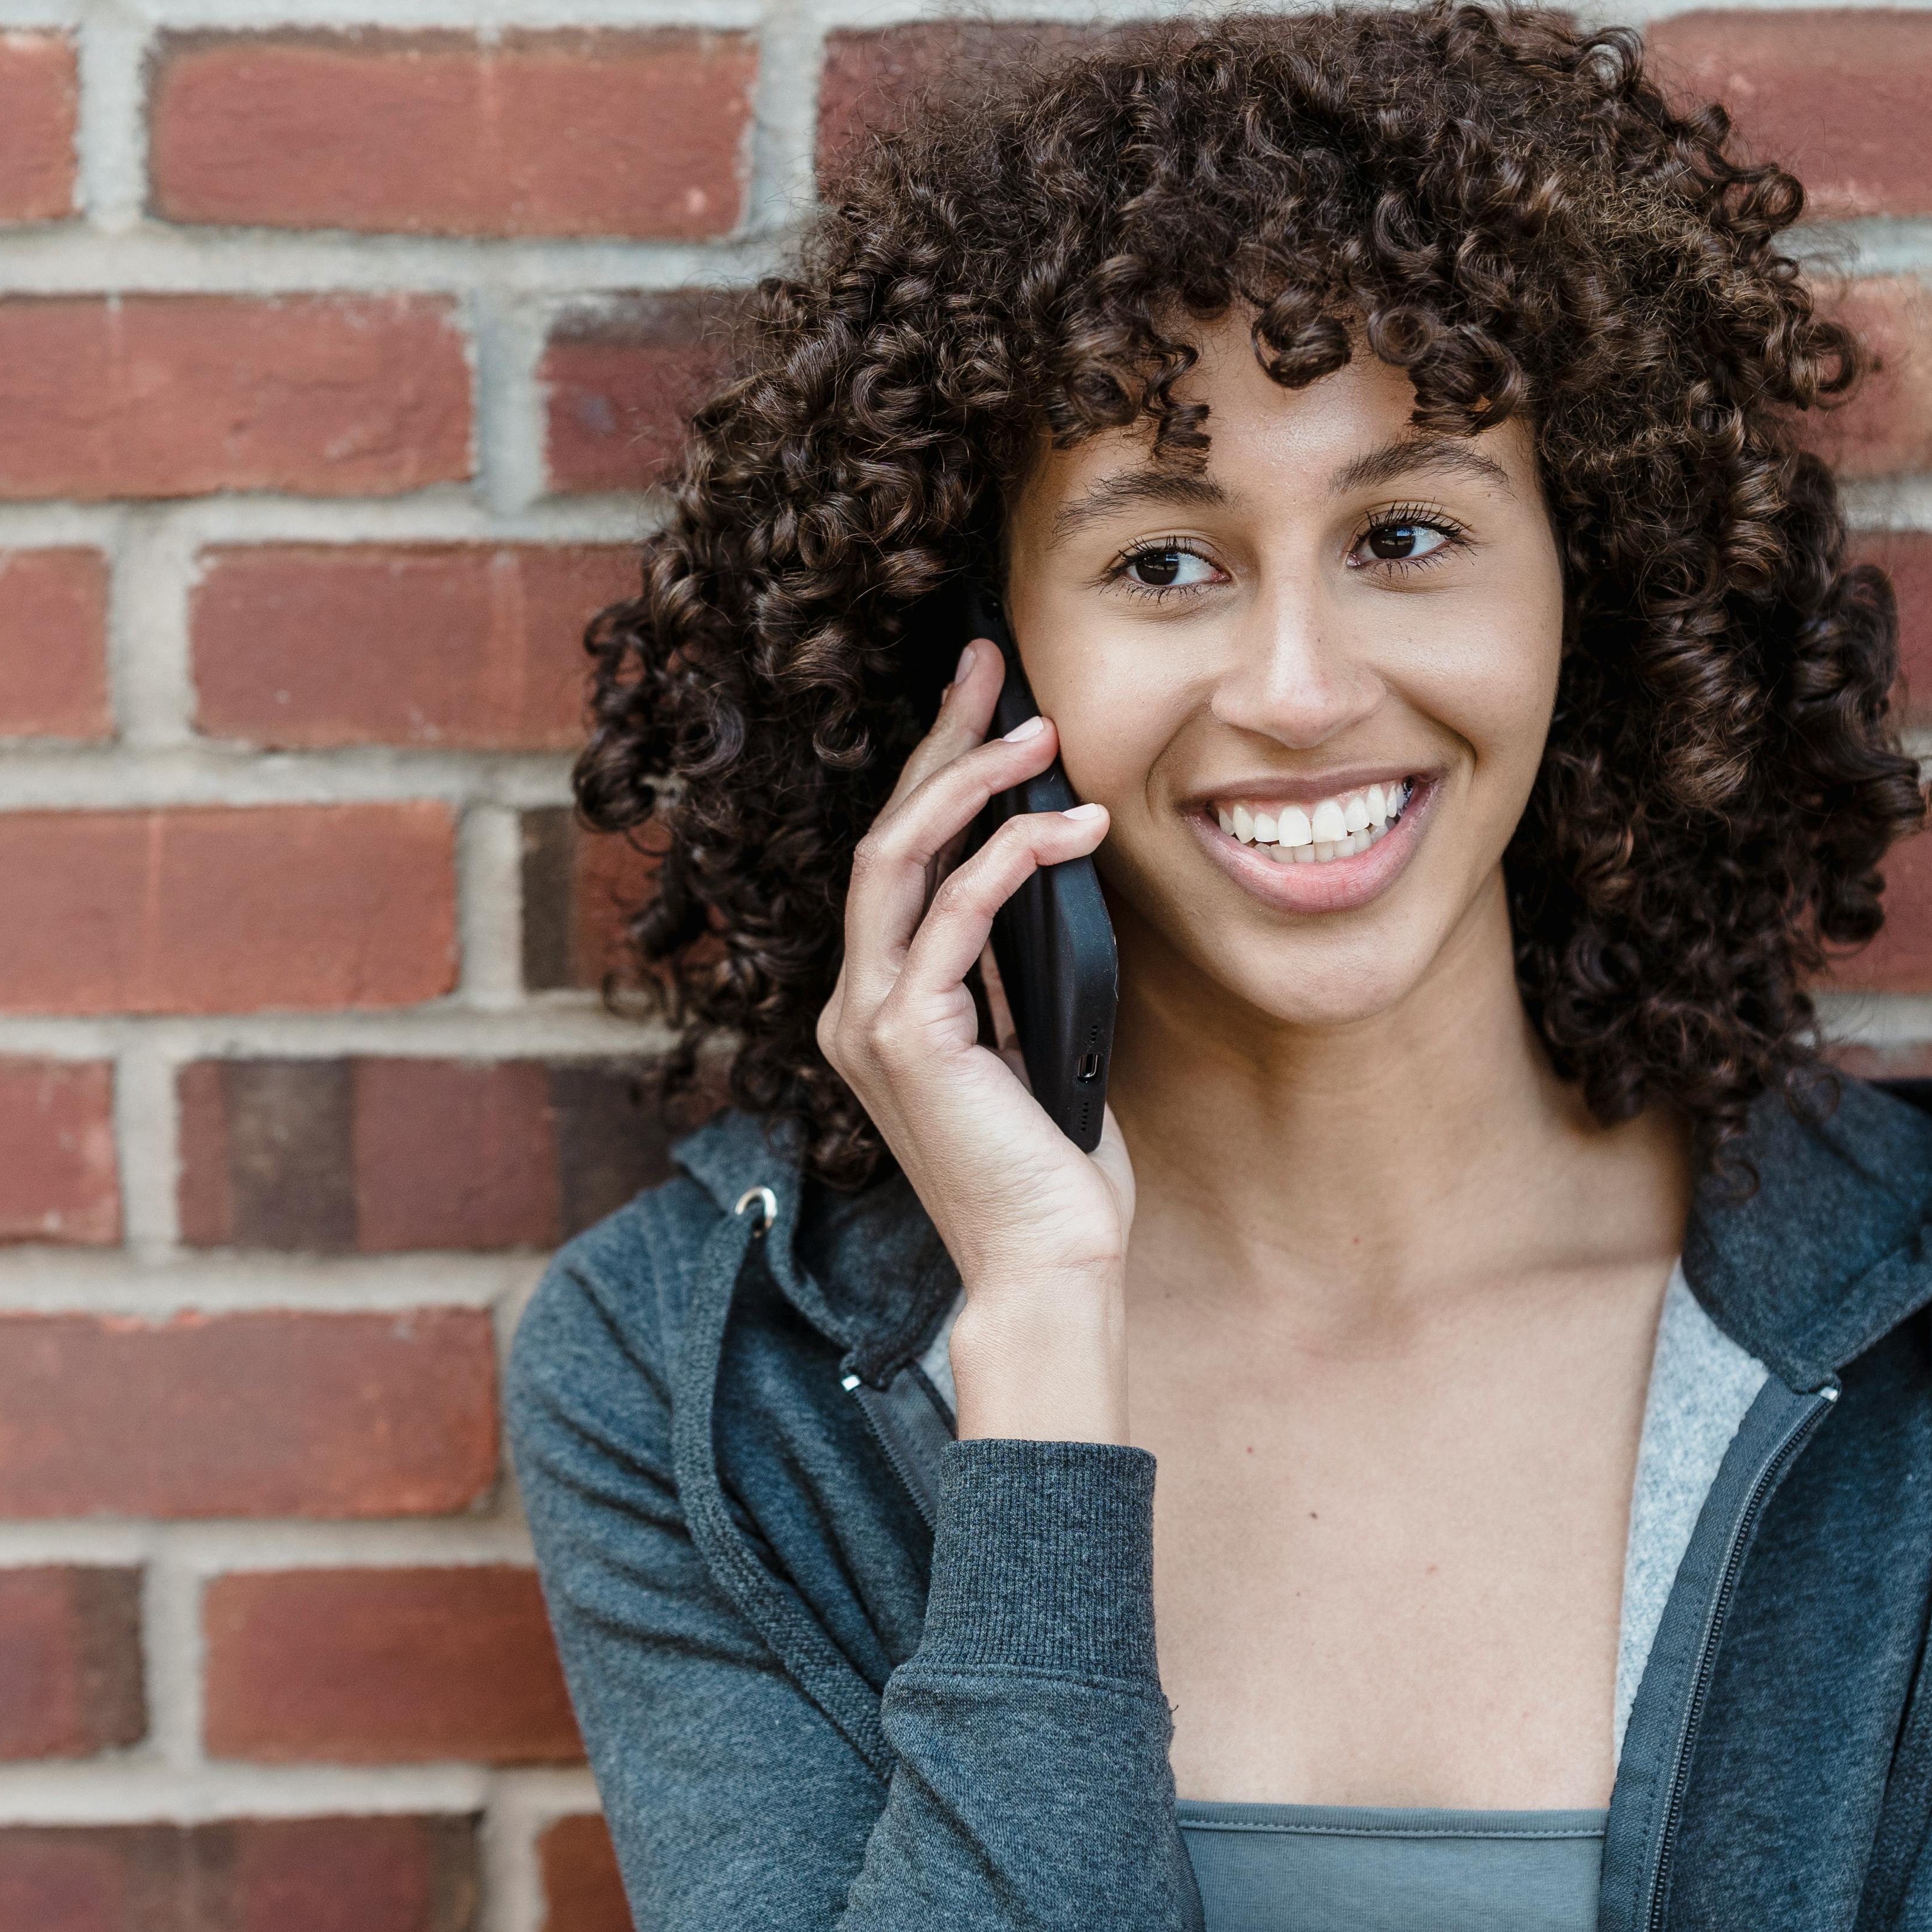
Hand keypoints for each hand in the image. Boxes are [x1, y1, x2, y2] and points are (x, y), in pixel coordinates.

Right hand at [818, 638, 1136, 1441]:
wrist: (1050, 1266)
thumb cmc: (1055, 1170)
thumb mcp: (1035, 1042)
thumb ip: (1012, 970)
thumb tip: (1044, 872)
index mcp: (881, 1004)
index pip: (897, 860)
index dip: (933, 770)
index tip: (981, 700)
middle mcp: (856, 1003)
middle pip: (883, 836)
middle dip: (938, 742)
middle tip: (990, 665)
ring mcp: (870, 1018)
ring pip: (901, 858)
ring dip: (973, 782)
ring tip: (1041, 732)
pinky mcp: (907, 1036)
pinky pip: (952, 914)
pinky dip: (1014, 857)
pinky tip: (1074, 828)